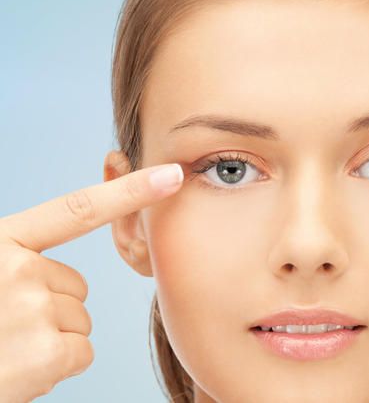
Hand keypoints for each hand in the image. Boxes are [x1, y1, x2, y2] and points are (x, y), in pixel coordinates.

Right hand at [0, 162, 182, 401]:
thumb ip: (16, 266)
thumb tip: (60, 278)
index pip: (76, 210)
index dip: (129, 191)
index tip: (172, 174)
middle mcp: (16, 267)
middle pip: (75, 286)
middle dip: (48, 311)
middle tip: (2, 332)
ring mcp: (32, 306)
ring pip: (79, 321)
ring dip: (48, 341)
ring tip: (2, 352)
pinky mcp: (46, 350)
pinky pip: (80, 353)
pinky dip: (54, 368)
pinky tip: (15, 373)